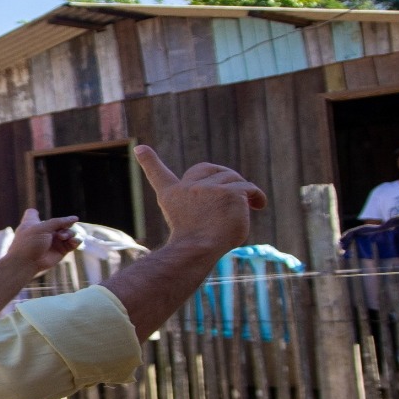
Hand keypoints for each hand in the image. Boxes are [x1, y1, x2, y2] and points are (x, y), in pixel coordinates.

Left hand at [7, 208, 81, 272]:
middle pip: (60, 223)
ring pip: (69, 232)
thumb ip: (58, 222)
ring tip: (63, 238)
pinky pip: (73, 243)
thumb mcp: (42, 227)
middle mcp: (45, 231)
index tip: (38, 216)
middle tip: (59, 232)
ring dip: (69, 233)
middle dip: (64, 225)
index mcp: (34, 223)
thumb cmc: (30, 242)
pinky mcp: (61, 250)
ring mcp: (54, 241)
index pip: (33, 214)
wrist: (28, 263)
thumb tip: (75, 218)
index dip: (36, 214)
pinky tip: (73, 242)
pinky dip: (76, 241)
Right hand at [134, 145, 265, 254]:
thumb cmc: (198, 245)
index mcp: (173, 195)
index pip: (158, 174)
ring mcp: (209, 187)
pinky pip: (249, 188)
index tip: (140, 149)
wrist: (200, 250)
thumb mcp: (191, 225)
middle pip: (213, 171)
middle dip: (226, 179)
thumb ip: (202, 206)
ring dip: (242, 192)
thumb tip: (223, 199)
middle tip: (236, 194)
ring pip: (234, 180)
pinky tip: (258, 206)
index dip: (149, 161)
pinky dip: (256, 196)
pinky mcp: (229, 192)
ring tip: (249, 206)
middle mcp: (188, 187)